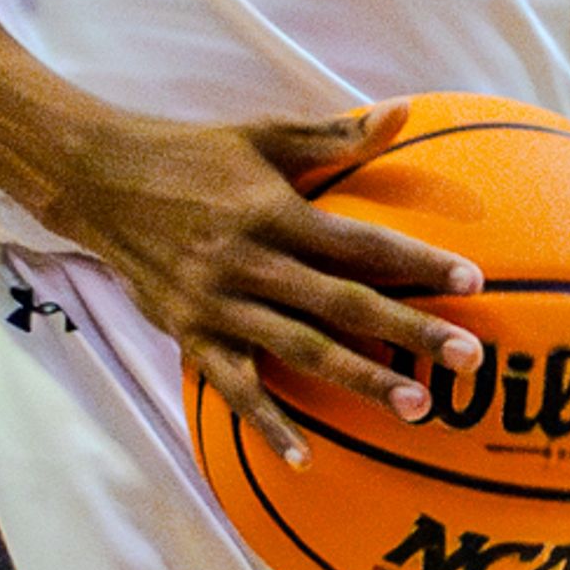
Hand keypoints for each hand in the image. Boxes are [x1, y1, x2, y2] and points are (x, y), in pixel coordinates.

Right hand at [37, 103, 480, 444]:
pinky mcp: (190, 334)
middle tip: (468, 360)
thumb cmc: (192, 154)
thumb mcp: (262, 134)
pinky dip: (268, 424)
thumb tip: (405, 111)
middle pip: (342, 304)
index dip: (417, 262)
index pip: (359, 243)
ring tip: (415, 409)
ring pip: (299, 350)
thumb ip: (336, 135)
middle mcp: (248, 261)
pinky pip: (234, 387)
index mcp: (273, 211)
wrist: (97, 180)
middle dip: (409, 332)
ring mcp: (217, 304)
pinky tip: (306, 458)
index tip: (472, 282)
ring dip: (358, 381)